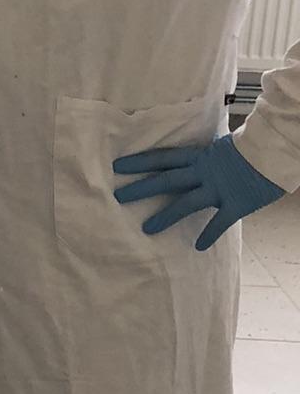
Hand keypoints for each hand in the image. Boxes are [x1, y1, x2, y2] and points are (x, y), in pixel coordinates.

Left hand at [112, 134, 283, 250]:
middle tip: (118, 196)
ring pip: (186, 203)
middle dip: (142, 188)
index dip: (140, 161)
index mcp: (200, 156)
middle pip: (166, 180)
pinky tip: (199, 248)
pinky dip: (210, 234)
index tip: (118, 166)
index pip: (163, 158)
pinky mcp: (235, 204)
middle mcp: (204, 172)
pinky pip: (220, 222)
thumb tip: (195, 155)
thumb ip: (206, 154)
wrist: (274, 152)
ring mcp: (218, 189)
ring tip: (146, 229)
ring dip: (165, 217)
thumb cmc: (251, 147)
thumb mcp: (222, 145)